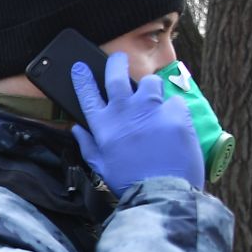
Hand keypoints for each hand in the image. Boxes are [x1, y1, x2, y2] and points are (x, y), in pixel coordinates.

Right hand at [69, 51, 204, 192]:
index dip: (82, 78)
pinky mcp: (175, 113)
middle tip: (118, 59)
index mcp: (103, 126)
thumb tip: (76, 129)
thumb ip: (88, 144)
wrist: (162, 192)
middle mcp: (124, 111)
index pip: (87, 94)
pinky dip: (174, 111)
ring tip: (154, 99)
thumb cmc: (128, 181)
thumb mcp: (101, 166)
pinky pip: (175, 102)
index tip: (80, 67)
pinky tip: (175, 125)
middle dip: (116, 63)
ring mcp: (150, 109)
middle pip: (117, 75)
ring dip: (150, 88)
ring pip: (150, 82)